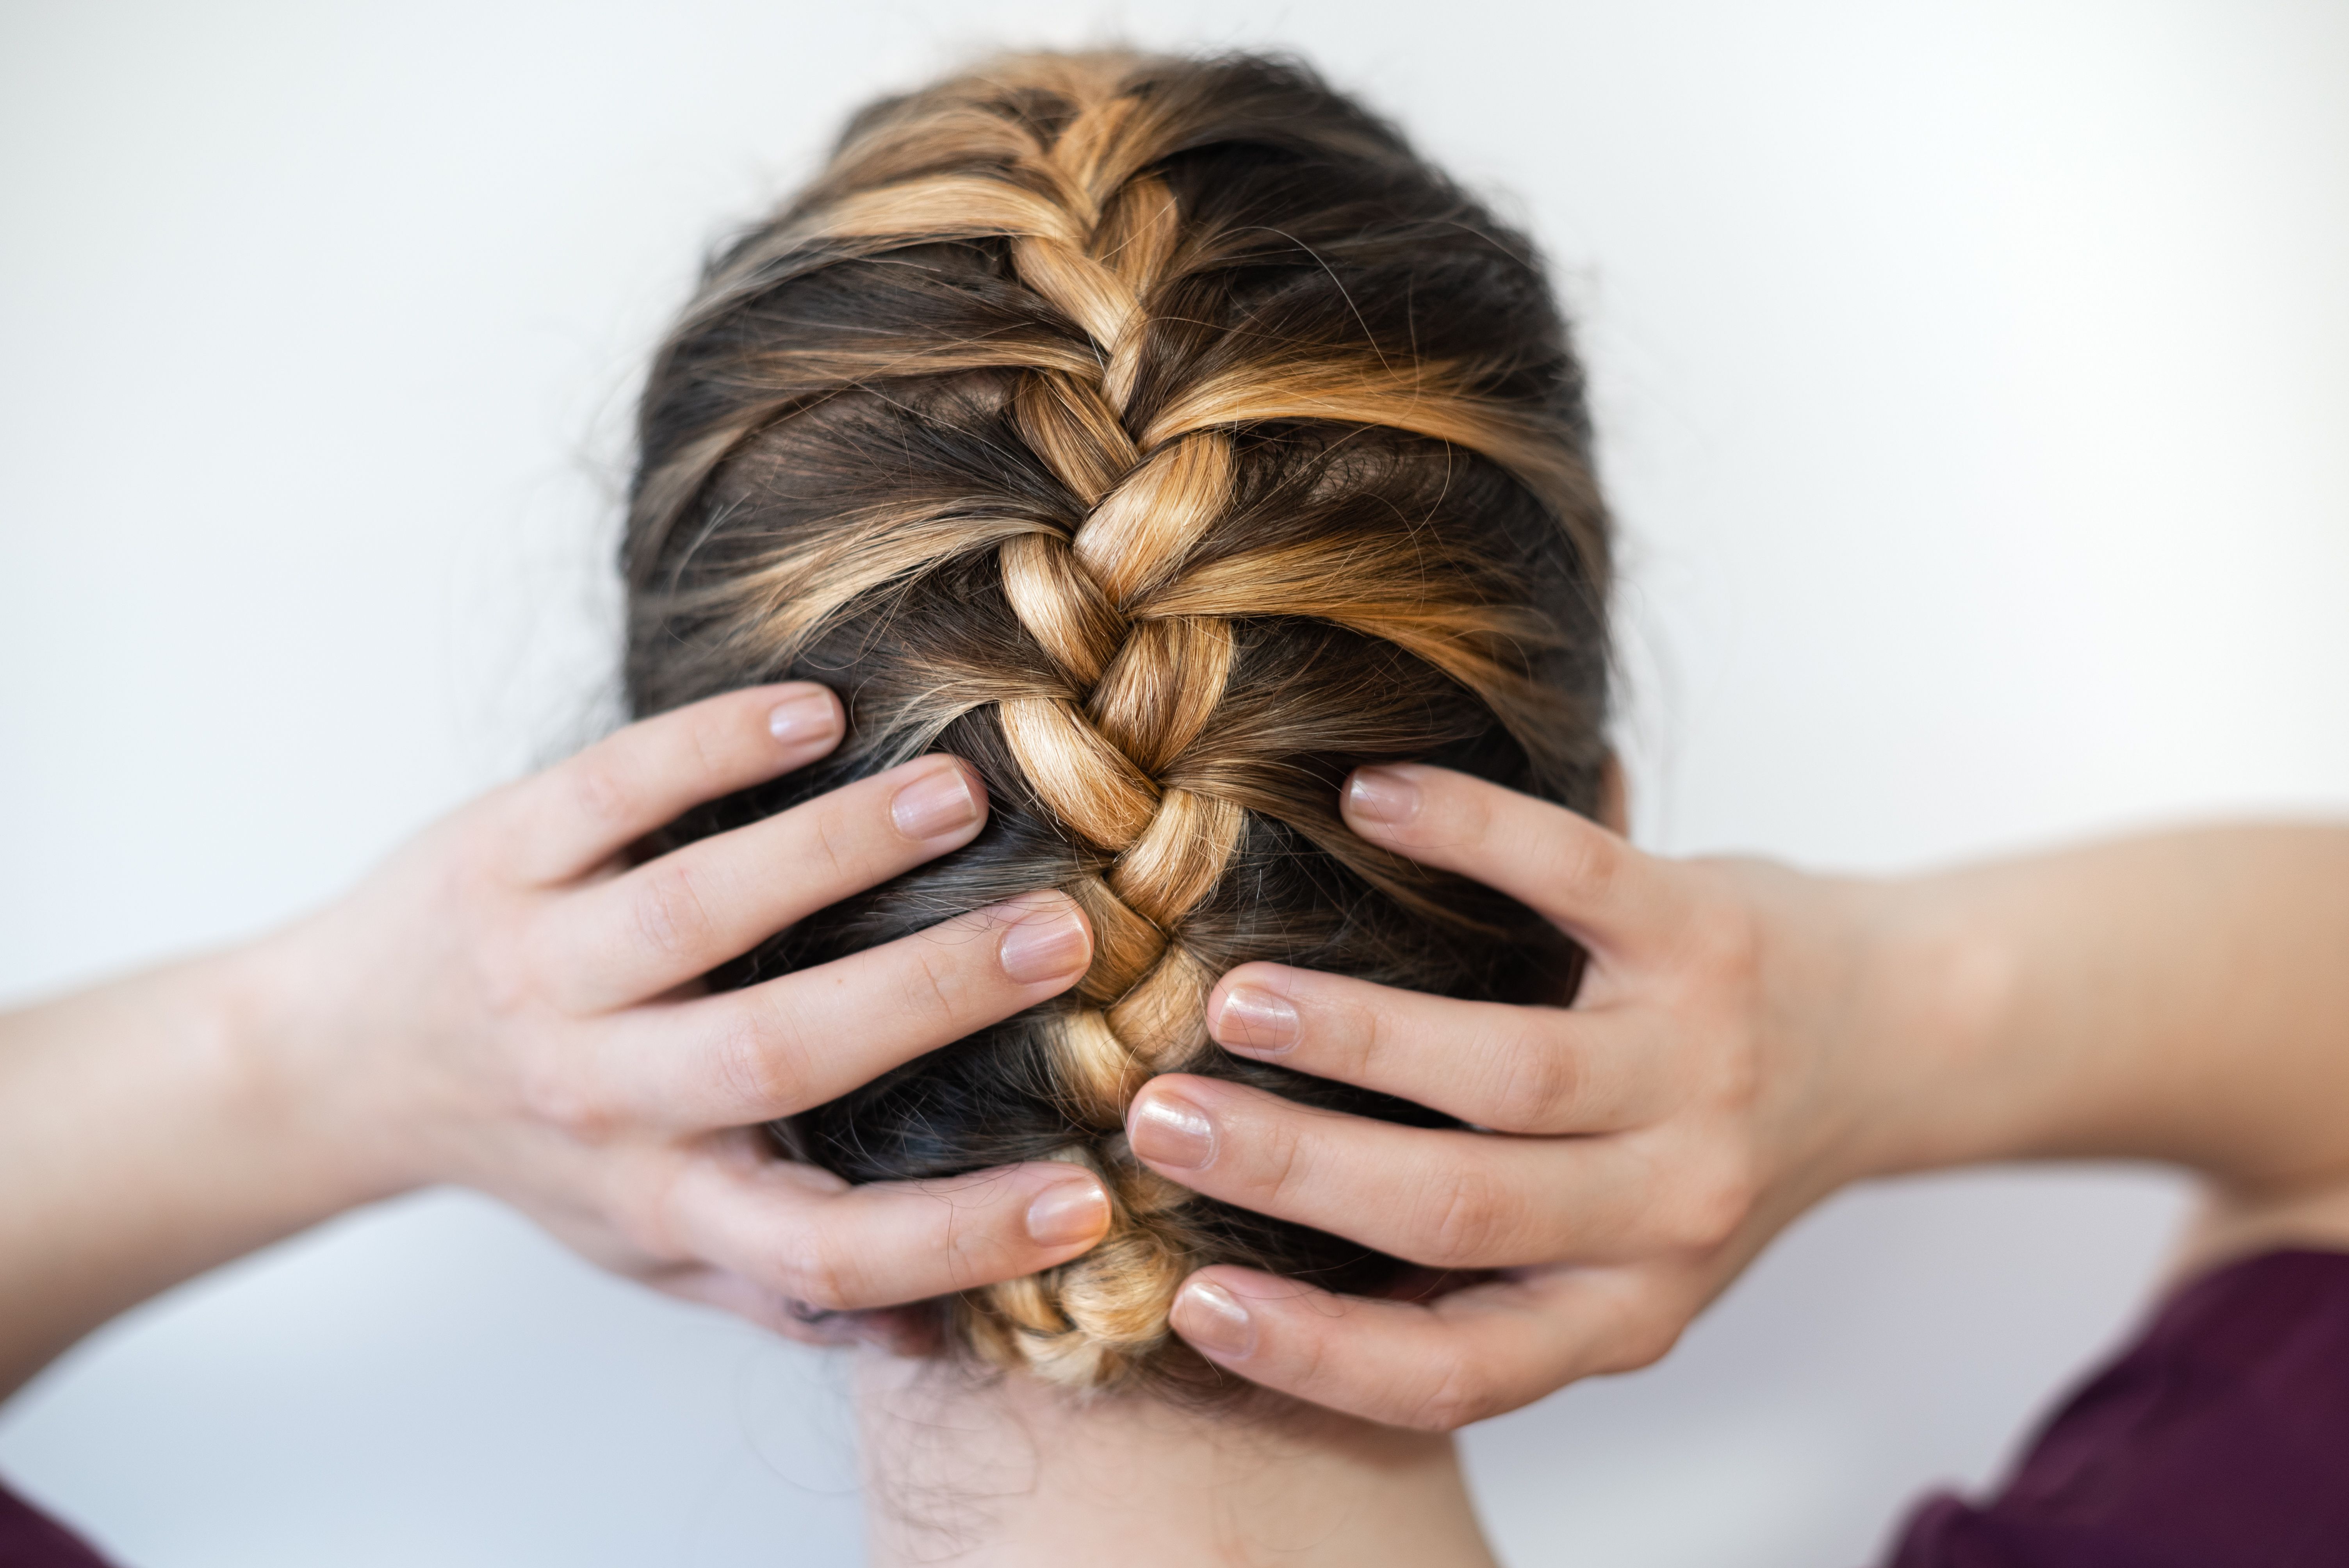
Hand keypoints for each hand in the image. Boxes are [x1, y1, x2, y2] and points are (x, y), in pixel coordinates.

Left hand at [246, 683, 1110, 1340]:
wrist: (333, 1061)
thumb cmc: (540, 1150)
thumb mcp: (645, 1243)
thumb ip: (777, 1283)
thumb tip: (938, 1338)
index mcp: (659, 1194)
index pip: (817, 1245)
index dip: (955, 1237)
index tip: (1084, 1198)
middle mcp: (598, 1093)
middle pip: (775, 1054)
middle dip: (930, 994)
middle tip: (1064, 934)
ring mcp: (541, 965)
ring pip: (699, 909)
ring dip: (840, 849)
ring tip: (961, 795)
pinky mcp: (499, 854)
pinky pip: (612, 792)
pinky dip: (712, 748)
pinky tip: (816, 715)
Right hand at [1126, 764, 1897, 1427]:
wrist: (1896, 1041)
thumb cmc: (1700, 1151)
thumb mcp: (1613, 1255)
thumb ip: (1473, 1270)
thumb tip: (1250, 1268)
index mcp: (1627, 1308)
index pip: (1456, 1369)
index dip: (1312, 1354)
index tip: (1187, 1300)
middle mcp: (1672, 1209)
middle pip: (1460, 1208)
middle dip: (1291, 1169)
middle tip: (1157, 1115)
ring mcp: (1700, 1068)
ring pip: (1510, 1070)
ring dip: (1353, 1035)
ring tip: (1234, 999)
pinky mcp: (1711, 937)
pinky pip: (1576, 876)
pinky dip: (1467, 831)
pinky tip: (1369, 799)